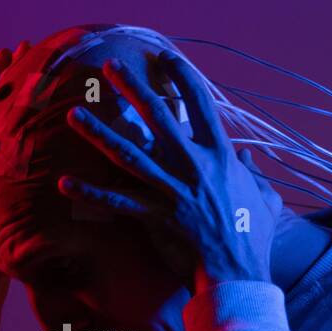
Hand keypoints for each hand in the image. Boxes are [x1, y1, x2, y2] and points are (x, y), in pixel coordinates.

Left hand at [58, 51, 280, 292]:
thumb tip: (248, 159)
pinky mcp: (156, 217)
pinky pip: (117, 202)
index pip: (199, 104)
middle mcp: (194, 167)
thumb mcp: (267, 199)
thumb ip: (255, 174)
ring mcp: (173, 191)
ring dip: (99, 134)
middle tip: (110, 66)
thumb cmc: (254, 238)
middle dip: (133, 88)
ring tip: (74, 114)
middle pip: (159, 118)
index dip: (181, 77)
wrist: (239, 274)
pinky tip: (65, 183)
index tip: (163, 56)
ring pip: (129, 155)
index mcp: (220, 156)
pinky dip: (91, 194)